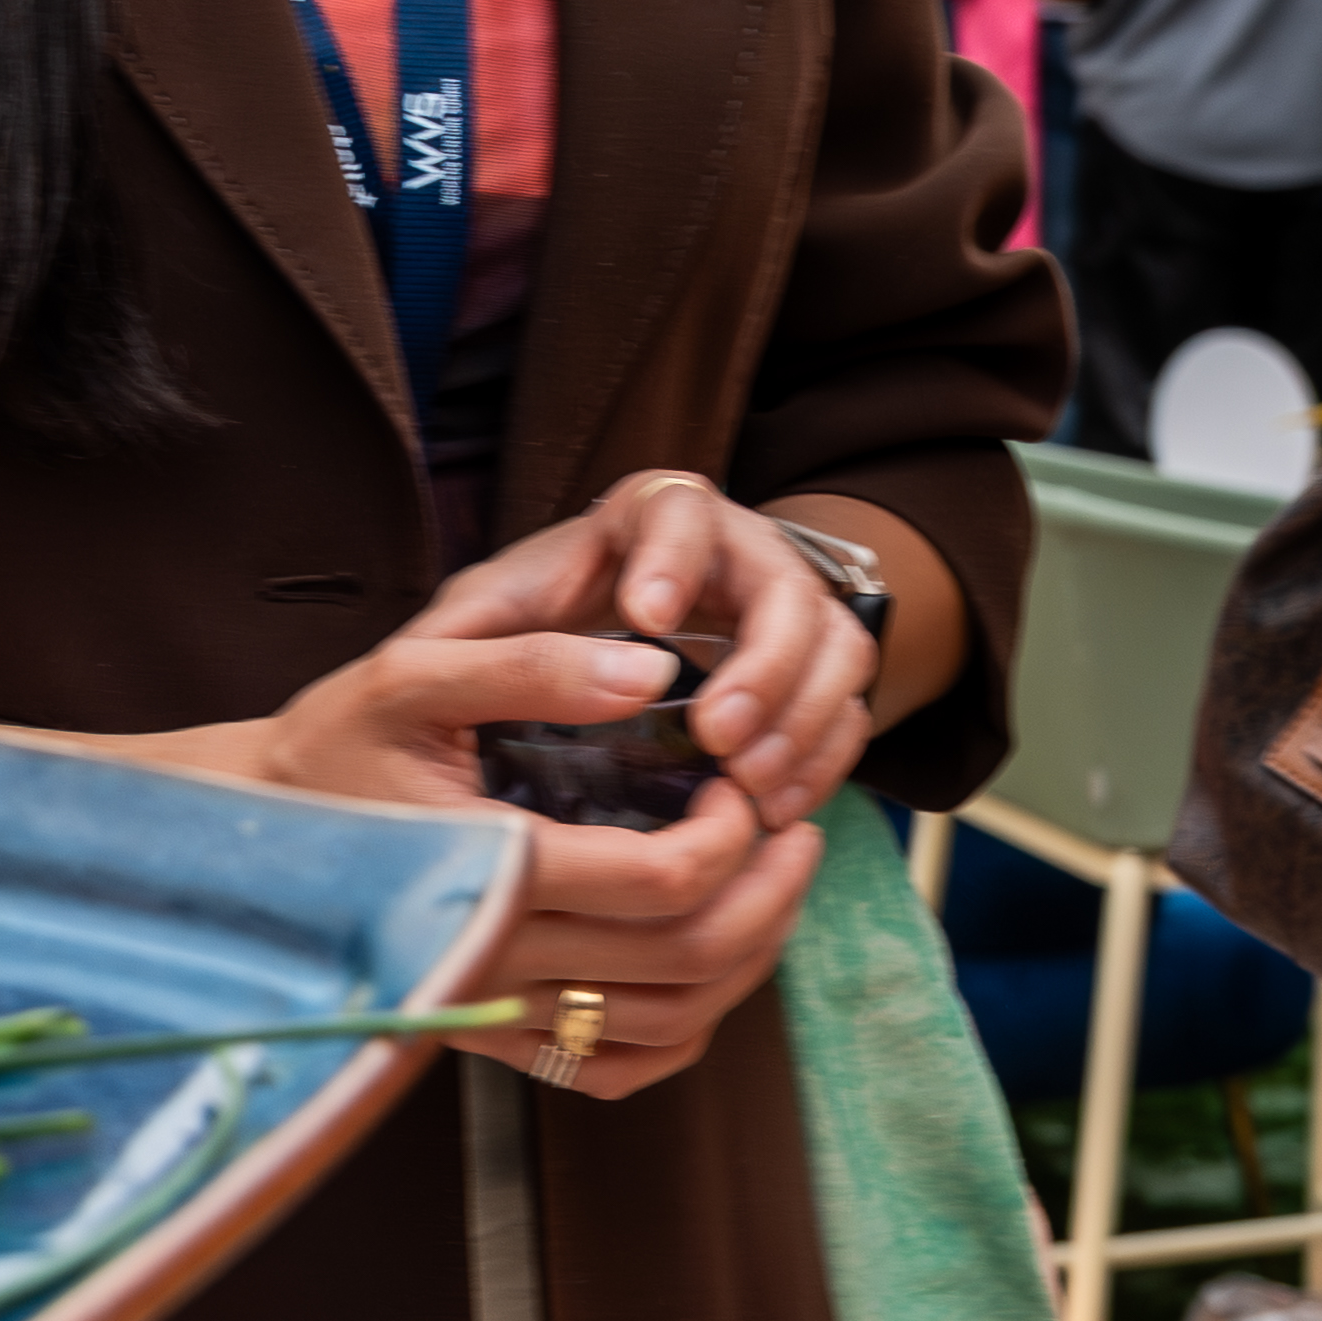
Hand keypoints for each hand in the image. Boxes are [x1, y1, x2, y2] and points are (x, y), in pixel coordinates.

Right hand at [106, 475, 873, 1103]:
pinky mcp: (494, 1040)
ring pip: (675, 1020)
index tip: (741, 776)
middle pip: (691, 958)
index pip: (663, 882)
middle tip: (793, 823)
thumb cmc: (331, 748)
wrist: (245, 846)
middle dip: (769, 888)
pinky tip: (707, 962)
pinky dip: (687, 1027)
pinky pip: (618, 1067)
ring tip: (770, 880)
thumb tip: (652, 669)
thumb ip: (531, 666)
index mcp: (488, 871)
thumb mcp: (411, 675)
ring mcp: (498, 1013)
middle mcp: (499, 962)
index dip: (733, 830)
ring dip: (750, 954)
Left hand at [414, 469, 884, 831]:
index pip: (678, 511)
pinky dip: (822, 759)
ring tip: (747, 786)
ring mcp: (785, 612)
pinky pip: (849, 707)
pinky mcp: (812, 673)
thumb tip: (531, 664)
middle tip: (717, 736)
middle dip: (764, 663)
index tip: (649, 618)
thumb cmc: (518, 632)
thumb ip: (472, 632)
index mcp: (646, 521)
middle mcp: (733, 552)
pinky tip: (774, 808)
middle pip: (784, 584)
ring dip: (802, 720)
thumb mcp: (481, 621)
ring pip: (835, 644)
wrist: (582, 656)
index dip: (673, 559)